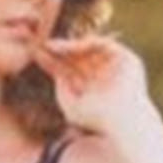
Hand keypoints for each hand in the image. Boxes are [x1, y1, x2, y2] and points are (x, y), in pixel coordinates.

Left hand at [30, 32, 150, 131]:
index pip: (69, 69)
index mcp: (90, 87)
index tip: (36, 54)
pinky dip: (88, 43)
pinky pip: (105, 44)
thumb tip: (56, 75)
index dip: (53, 61)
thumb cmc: (97, 119)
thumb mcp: (71, 106)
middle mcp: (101, 74)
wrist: (121, 120)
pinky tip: (71, 46)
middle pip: (76, 56)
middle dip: (60, 50)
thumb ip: (62, 91)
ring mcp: (113, 65)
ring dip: (70, 45)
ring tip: (53, 46)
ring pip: (88, 49)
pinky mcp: (126, 58)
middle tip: (42, 44)